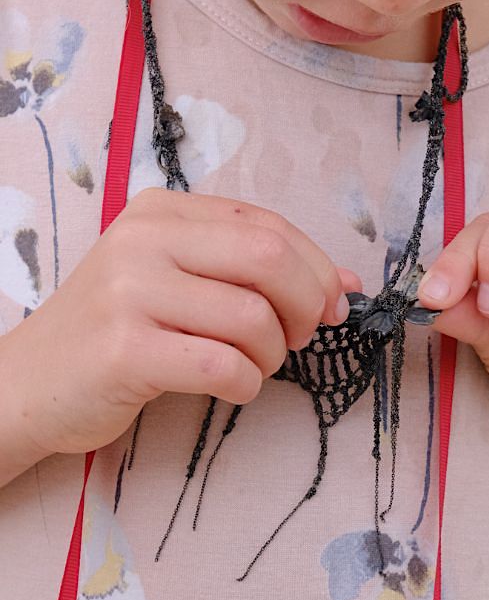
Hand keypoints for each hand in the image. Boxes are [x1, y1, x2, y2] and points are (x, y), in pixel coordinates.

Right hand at [2, 187, 359, 465]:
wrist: (30, 382)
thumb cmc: (118, 330)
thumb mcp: (179, 280)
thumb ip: (254, 271)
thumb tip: (346, 283)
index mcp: (162, 211)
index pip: (268, 226)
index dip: (315, 267)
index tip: (331, 305)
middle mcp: (144, 240)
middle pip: (269, 260)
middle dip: (305, 306)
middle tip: (297, 338)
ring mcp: (129, 293)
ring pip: (252, 319)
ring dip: (271, 355)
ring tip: (250, 366)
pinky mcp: (124, 351)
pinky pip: (223, 367)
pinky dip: (245, 385)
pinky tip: (230, 387)